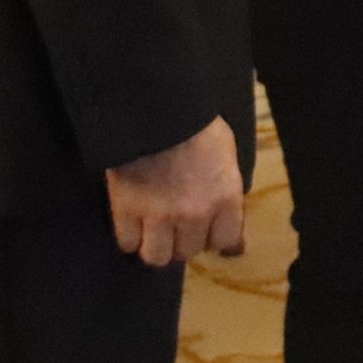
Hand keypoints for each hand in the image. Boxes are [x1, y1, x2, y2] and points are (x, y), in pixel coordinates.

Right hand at [106, 115, 245, 266]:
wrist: (155, 106)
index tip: (204, 228)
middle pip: (188, 251)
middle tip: (175, 222)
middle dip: (183, 239)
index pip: (224, 241)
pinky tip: (132, 222)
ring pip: (157, 256)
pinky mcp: (127, 210)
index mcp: (225, 197)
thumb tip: (235, 243)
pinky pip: (127, 242)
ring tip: (152, 229)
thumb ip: (229, 194)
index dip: (212, 235)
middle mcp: (195, 213)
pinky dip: (129, 236)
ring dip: (155, 245)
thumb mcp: (226, 153)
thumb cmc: (195, 123)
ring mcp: (159, 214)